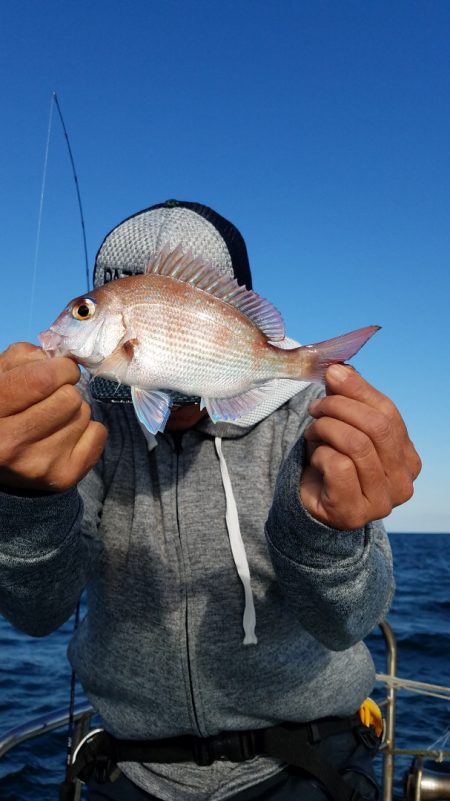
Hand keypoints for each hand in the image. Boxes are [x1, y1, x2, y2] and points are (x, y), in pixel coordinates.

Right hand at [0, 342, 106, 491]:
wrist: (1, 458)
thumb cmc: (3, 408)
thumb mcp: (1, 376)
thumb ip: (26, 357)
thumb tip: (63, 357)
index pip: (43, 379)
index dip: (60, 368)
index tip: (58, 371)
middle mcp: (10, 444)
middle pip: (70, 398)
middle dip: (66, 390)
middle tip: (51, 399)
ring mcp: (39, 465)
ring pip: (85, 414)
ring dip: (75, 410)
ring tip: (53, 419)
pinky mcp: (64, 477)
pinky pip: (99, 433)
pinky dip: (88, 429)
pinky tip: (65, 435)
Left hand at [300, 364, 421, 529]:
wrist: (312, 506)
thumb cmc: (332, 463)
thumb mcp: (344, 426)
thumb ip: (348, 399)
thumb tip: (339, 369)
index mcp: (408, 459)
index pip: (389, 414)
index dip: (359, 390)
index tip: (333, 375)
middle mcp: (402, 483)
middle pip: (376, 427)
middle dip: (340, 407)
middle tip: (316, 407)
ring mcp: (381, 502)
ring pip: (356, 444)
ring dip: (325, 429)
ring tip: (312, 431)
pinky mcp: (354, 512)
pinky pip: (339, 465)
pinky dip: (320, 453)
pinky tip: (315, 458)